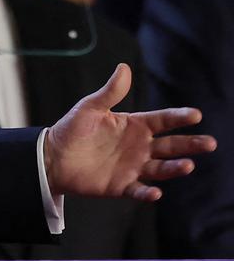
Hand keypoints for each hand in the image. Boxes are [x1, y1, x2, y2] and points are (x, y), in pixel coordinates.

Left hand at [44, 63, 215, 200]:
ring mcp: (132, 167)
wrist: (51, 157)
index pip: (163, 120)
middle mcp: (140, 147)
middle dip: (191, 144)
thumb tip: (124, 68)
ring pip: (161, 168)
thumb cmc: (72, 129)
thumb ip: (110, 92)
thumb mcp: (90, 108)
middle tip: (209, 143)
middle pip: (171, 145)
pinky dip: (147, 192)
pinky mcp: (121, 186)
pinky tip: (155, 192)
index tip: (195, 115)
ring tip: (188, 165)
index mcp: (135, 125)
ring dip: (175, 168)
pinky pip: (138, 190)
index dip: (179, 118)